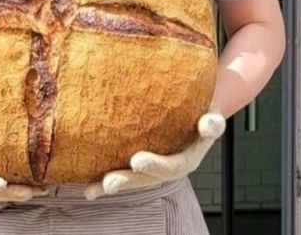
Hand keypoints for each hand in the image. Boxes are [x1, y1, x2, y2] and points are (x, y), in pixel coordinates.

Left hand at [84, 109, 225, 200]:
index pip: (172, 166)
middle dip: (128, 181)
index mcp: (187, 159)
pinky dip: (104, 183)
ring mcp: (153, 167)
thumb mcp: (211, 115)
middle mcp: (169, 167)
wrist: (195, 110)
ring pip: (133, 180)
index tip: (136, 160)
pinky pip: (123, 172)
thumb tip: (208, 124)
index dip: (156, 166)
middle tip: (110, 182)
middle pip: (148, 179)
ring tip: (94, 189)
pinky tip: (88, 190)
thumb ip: (212, 123)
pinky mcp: (139, 162)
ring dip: (114, 185)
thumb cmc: (202, 110)